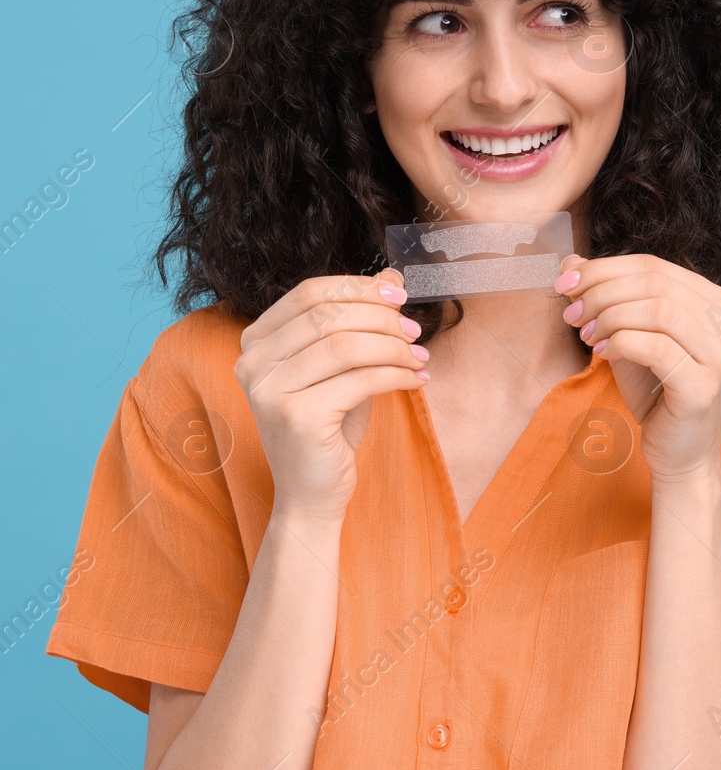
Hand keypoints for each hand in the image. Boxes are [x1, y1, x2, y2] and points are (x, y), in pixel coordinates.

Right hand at [233, 267, 427, 521]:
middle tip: (415, 331)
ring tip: (419, 356)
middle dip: (382, 318)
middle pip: (329, 315)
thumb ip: (360, 320)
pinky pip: (360, 379)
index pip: (310, 292)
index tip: (399, 296)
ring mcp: (269, 391)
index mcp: (256, 341)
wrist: (312, 493)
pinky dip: (396, 374)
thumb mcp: (344, 365)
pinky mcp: (297, 418)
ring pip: (347, 345)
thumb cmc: (329, 425)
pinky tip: (416, 379)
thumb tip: (392, 276)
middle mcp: (252, 363)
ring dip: (393, 347)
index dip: (359, 287)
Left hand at [554, 254, 720, 481]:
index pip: (654, 266)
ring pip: (658, 310)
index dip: (604, 268)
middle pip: (655, 282)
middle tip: (571, 312)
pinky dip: (621, 344)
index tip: (565, 282)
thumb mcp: (626, 337)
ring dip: (610, 317)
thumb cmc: (656, 394)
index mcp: (711, 302)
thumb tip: (571, 263)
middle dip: (602, 291)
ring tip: (585, 335)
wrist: (680, 454)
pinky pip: (657, 347)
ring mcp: (719, 354)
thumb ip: (606, 300)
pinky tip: (602, 354)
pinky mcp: (704, 386)